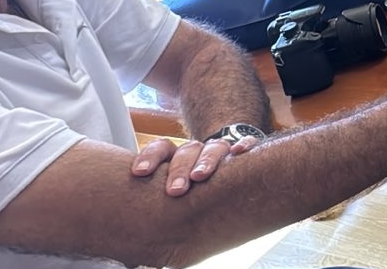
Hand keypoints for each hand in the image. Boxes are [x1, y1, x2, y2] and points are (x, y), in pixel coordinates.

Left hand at [130, 134, 260, 196]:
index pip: (162, 148)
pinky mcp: (244, 152)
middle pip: (187, 150)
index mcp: (177, 157)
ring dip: (206, 160)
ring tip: (200, 176)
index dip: (150, 157)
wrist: (225, 182)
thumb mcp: (171, 197)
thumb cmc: (191, 196)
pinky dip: (244, 145)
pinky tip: (239, 152)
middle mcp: (198, 152)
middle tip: (175, 190)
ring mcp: (221, 151)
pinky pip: (247, 142)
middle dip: (179, 168)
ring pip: (215, 147)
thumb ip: (158, 207)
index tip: (139, 173)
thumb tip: (139, 245)